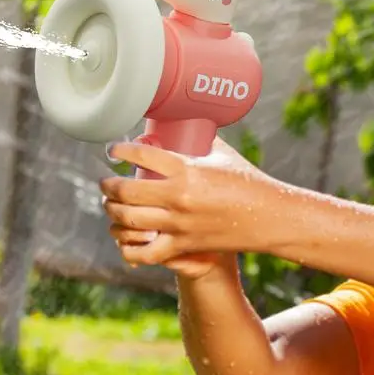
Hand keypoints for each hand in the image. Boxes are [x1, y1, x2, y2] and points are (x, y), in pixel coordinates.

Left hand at [99, 137, 275, 268]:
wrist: (268, 217)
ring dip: (113, 211)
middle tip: (106, 182)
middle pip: (126, 191)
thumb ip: (200, 139)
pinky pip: (145, 251)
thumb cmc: (247, 182)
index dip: (120, 151)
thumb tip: (186, 123)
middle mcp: (178, 197)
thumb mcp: (223, 154)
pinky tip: (124, 238)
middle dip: (109, 186)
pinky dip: (129, 247)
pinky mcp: (183, 245)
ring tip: (110, 205)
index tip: (113, 150)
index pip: (141, 155)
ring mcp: (179, 224)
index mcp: (187, 169)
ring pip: (129, 220)